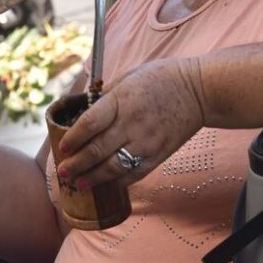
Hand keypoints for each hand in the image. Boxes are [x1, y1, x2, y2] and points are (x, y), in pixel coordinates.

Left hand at [55, 58, 205, 189]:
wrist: (199, 91)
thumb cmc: (161, 79)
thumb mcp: (128, 77)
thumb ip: (106, 97)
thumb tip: (84, 111)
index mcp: (121, 100)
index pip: (90, 124)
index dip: (74, 139)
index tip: (63, 147)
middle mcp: (133, 124)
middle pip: (98, 150)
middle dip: (77, 164)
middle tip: (63, 172)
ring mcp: (147, 142)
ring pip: (114, 168)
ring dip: (94, 178)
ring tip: (80, 183)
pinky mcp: (160, 155)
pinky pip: (135, 174)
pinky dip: (118, 181)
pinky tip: (105, 184)